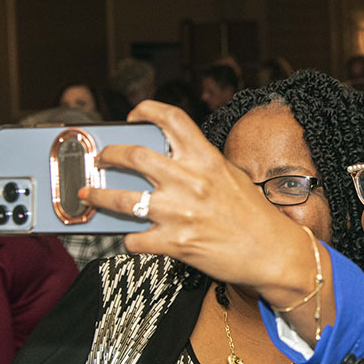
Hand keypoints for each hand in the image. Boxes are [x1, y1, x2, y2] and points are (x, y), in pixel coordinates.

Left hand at [78, 101, 301, 291]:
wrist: (274, 253)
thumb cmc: (256, 216)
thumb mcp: (232, 178)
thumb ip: (201, 167)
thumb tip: (167, 164)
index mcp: (206, 159)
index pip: (171, 119)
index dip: (146, 110)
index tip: (133, 116)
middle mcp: (190, 181)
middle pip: (132, 155)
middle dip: (108, 155)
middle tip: (101, 158)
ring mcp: (180, 213)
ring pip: (121, 199)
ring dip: (98, 195)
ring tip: (89, 193)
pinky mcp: (175, 243)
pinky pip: (135, 239)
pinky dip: (130, 239)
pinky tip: (134, 238)